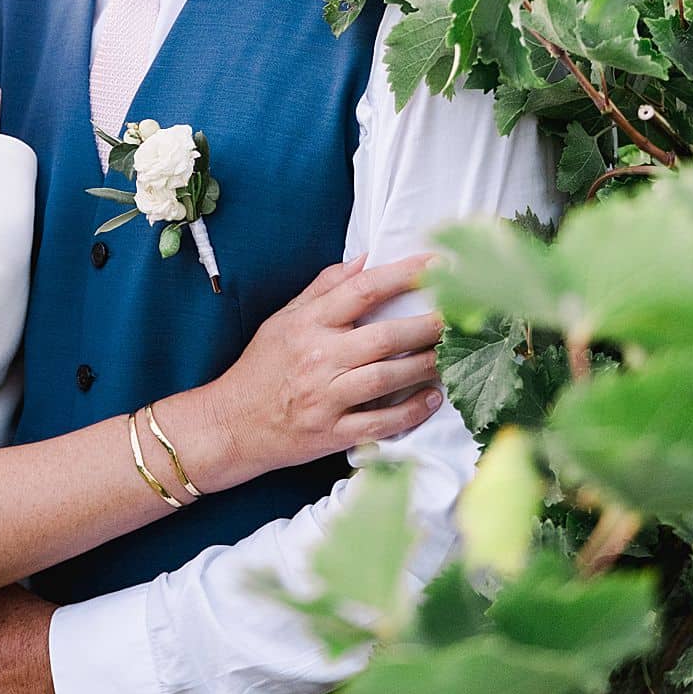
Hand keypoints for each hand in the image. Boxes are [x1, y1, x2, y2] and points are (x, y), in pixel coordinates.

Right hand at [206, 252, 443, 478]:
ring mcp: (325, 398)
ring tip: (451, 355)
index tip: (436, 265)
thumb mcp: (283, 319)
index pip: (361, 290)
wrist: (233, 423)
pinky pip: (380, 423)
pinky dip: (410, 412)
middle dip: (428, 325)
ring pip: (386, 379)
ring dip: (425, 366)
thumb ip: (323, 287)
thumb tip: (365, 259)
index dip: (402, 274)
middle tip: (459, 315)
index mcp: (307, 324)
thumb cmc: (262, 366)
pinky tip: (432, 398)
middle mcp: (318, 358)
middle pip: (383, 337)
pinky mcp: (332, 433)